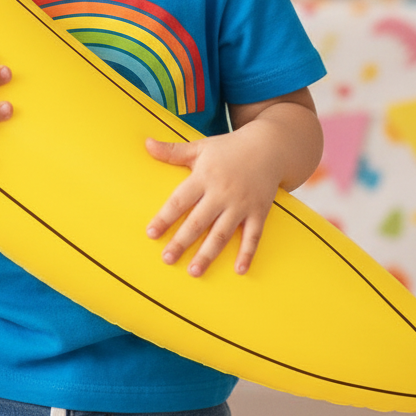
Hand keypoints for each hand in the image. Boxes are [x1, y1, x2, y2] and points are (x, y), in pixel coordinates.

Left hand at [144, 130, 279, 277]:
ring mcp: (241, 204)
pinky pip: (253, 236)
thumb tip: (147, 143)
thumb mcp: (200, 147)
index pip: (180, 200)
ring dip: (208, 253)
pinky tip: (239, 270)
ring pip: (222, 233)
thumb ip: (173, 151)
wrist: (269, 146)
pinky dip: (247, 253)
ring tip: (194, 271)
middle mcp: (222, 193)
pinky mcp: (259, 212)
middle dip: (182, 241)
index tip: (151, 233)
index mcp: (204, 177)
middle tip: (167, 259)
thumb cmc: (229, 148)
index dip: (165, 217)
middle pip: (198, 221)